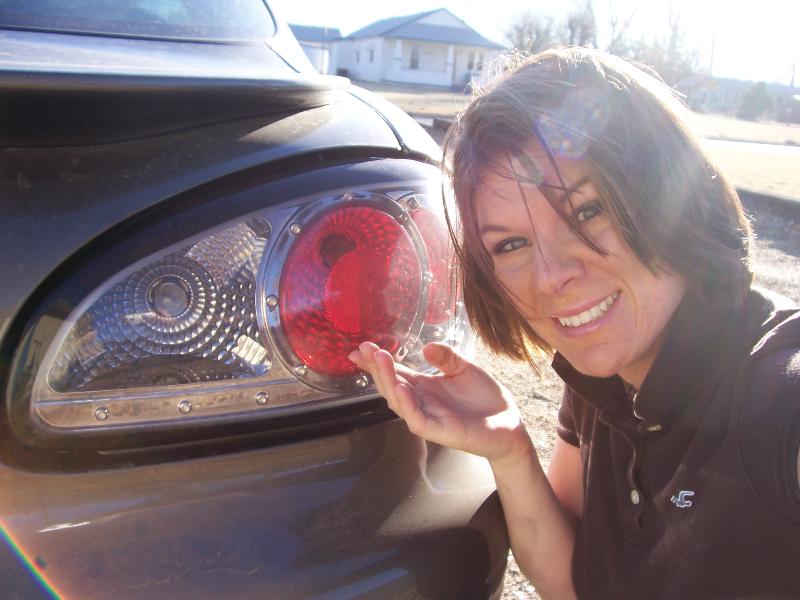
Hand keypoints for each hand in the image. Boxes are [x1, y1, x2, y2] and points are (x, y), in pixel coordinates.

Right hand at [349, 341, 532, 463]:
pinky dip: (407, 404)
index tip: (360, 348)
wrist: (509, 423)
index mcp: (425, 387)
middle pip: (391, 385)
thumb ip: (447, 357)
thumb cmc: (486, 398)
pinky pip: (417, 419)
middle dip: (376, 368)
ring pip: (399, 402)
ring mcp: (428, 417)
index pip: (395, 373)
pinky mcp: (440, 431)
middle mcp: (421, 402)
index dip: (377, 362)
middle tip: (365, 349)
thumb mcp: (465, 368)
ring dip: (388, 381)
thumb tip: (426, 346)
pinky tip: (401, 388)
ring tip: (380, 360)